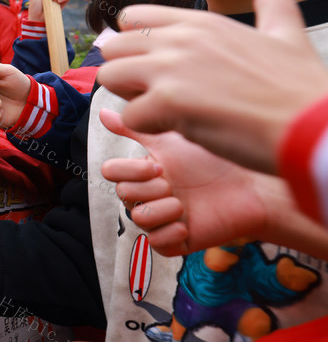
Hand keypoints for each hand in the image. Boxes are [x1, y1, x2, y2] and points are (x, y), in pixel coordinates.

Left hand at [99, 0, 327, 173]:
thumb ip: (274, 6)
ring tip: (163, 112)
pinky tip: (178, 130)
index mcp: (200, 23)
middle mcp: (179, 39)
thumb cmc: (301, 88)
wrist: (313, 127)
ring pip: (110, 77)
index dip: (136, 44)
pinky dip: (148, 128)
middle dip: (126, 73)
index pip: (133, 18)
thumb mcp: (287, 35)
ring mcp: (170, 68)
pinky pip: (129, 116)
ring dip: (130, 99)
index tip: (156, 65)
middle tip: (155, 94)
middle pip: (113, 47)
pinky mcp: (167, 101)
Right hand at [100, 109, 284, 256]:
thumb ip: (136, 128)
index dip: (129, 171)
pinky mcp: (178, 241)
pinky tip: (188, 223)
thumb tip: (103, 112)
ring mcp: (163, 218)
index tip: (159, 167)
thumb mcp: (170, 141)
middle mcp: (150, 194)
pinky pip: (156, 243)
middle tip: (175, 185)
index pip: (112, 173)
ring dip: (161, 211)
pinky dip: (169, 233)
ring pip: (138, 219)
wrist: (252, 187)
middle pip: (124, 195)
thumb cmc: (213, 161)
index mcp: (144, 171)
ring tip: (184, 204)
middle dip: (150, 189)